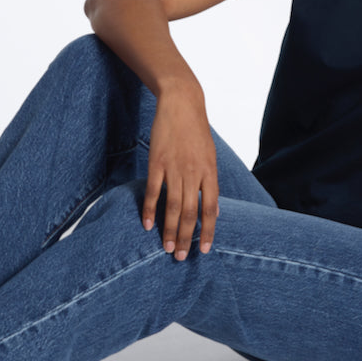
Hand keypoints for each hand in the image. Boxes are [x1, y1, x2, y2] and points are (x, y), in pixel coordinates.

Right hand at [142, 84, 219, 260]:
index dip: (208, 231)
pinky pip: (152, 191)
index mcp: (210, 172)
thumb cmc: (197, 131)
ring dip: (170, 229)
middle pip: (191, 212)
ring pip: (173, 206)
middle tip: (181, 257)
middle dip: (187, 237)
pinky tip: (147, 224)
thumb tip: (214, 211)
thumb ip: (211, 183)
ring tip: (167, 247)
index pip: (211, 208)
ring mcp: (174, 168)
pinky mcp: (156, 162)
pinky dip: (149, 209)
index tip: (204, 249)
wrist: (181, 103)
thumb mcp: (211, 156)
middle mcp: (193, 173)